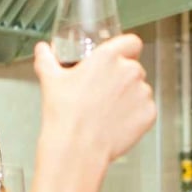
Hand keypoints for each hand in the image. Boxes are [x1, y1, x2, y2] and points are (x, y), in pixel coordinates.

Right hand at [33, 36, 155, 163]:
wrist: (77, 149)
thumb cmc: (64, 114)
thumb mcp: (50, 80)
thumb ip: (47, 59)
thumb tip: (42, 49)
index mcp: (108, 57)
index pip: (131, 42)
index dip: (125, 49)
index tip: (118, 58)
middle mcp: (130, 71)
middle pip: (133, 68)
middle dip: (122, 78)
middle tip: (103, 92)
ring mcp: (143, 93)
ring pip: (140, 89)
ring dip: (130, 96)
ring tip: (108, 111)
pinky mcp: (149, 114)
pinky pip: (146, 109)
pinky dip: (136, 115)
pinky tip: (117, 122)